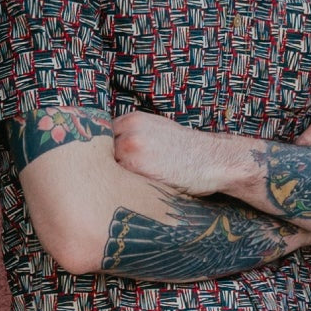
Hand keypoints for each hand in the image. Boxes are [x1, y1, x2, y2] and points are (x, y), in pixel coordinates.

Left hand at [111, 111, 231, 196]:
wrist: (211, 160)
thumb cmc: (187, 150)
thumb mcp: (159, 130)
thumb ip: (134, 134)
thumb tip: (113, 148)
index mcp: (133, 120)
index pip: (103, 134)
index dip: (103, 151)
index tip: (105, 163)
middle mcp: (129, 131)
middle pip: (100, 151)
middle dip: (105, 164)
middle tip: (108, 178)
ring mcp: (131, 149)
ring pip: (107, 167)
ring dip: (111, 177)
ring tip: (120, 187)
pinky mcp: (136, 168)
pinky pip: (117, 180)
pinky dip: (120, 186)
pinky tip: (131, 191)